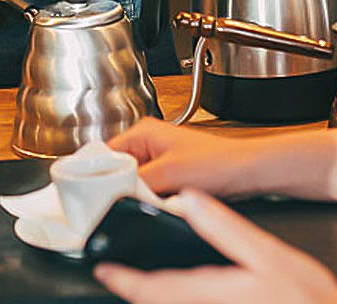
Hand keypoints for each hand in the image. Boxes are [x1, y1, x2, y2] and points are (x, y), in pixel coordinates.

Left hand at [93, 191, 336, 303]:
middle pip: (161, 303)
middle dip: (136, 291)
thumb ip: (224, 227)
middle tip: (114, 275)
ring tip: (139, 282)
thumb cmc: (307, 297)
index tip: (102, 272)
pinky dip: (178, 301)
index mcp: (213, 294)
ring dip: (155, 297)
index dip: (125, 281)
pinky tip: (180, 291)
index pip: (156, 289)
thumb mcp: (268, 254)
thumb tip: (188, 201)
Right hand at [108, 119, 254, 197]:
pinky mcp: (169, 173)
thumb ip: (137, 184)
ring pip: (132, 180)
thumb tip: (113, 196)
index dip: (97, 173)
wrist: (245, 172)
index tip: (91, 192)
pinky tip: (152, 205)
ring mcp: (159, 157)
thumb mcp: (169, 174)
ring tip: (137, 202)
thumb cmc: (217, 162)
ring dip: (134, 193)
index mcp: (143, 131)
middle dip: (117, 186)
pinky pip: (147, 187)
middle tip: (115, 202)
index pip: (105, 151)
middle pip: (117, 167)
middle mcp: (148, 141)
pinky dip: (148, 197)